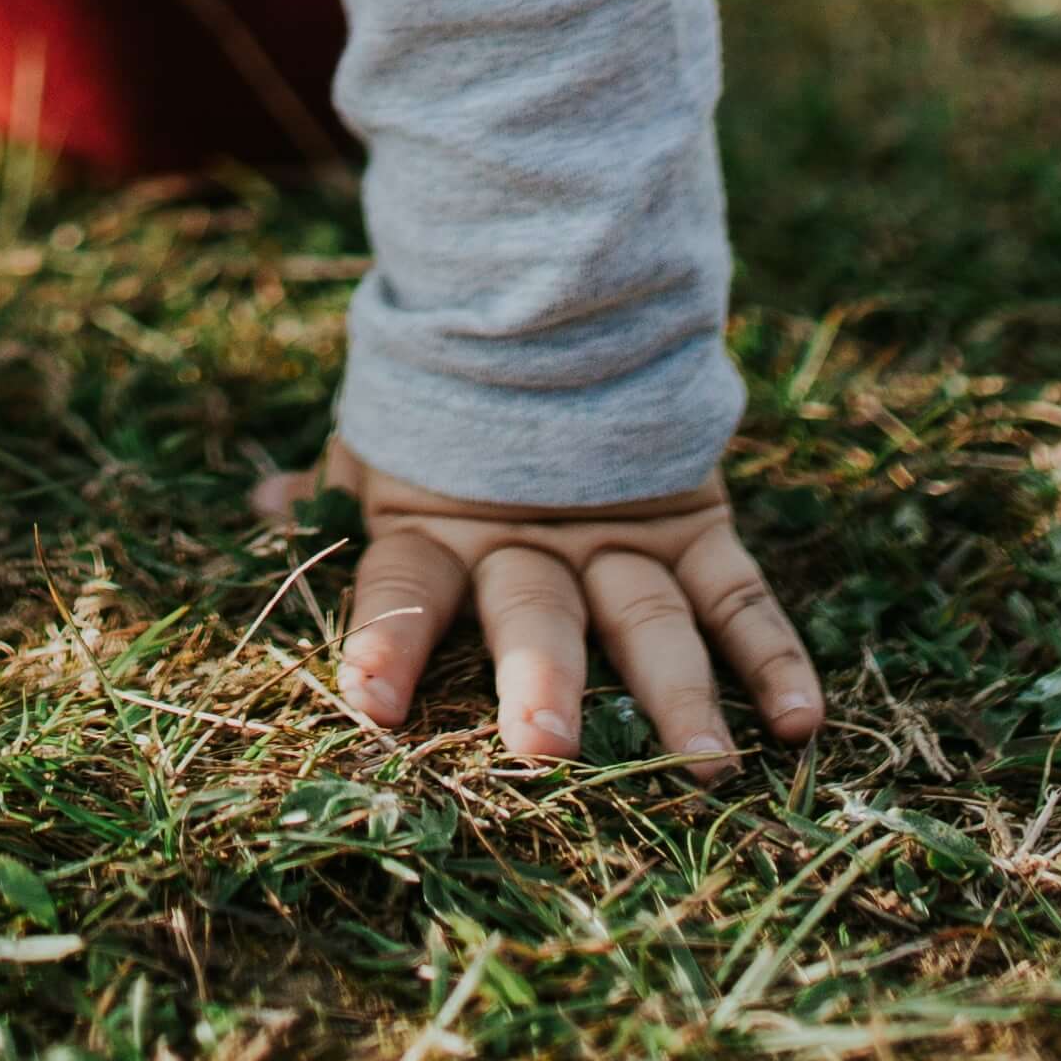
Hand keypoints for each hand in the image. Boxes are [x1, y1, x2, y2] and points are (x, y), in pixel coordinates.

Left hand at [251, 443, 823, 777]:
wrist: (553, 292)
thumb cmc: (451, 398)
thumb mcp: (383, 436)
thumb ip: (333, 485)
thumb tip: (258, 511)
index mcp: (441, 523)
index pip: (404, 588)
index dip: (387, 641)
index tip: (369, 706)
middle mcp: (530, 538)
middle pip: (534, 613)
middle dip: (541, 680)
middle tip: (544, 749)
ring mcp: (620, 533)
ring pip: (649, 618)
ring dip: (679, 692)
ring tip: (706, 767)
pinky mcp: (692, 524)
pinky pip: (739, 594)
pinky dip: (774, 653)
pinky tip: (802, 720)